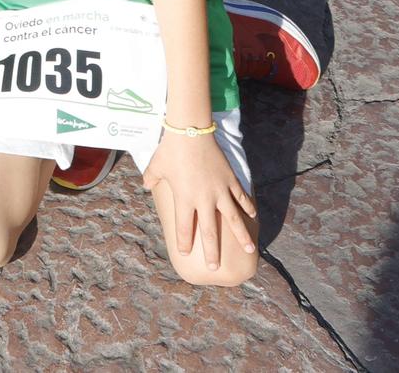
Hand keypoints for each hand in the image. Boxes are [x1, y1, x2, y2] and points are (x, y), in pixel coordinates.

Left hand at [142, 131, 256, 273]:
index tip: (185, 254)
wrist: (191, 132)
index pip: (183, 227)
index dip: (184, 242)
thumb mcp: (156, 166)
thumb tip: (145, 185)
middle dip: (212, 251)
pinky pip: (241, 197)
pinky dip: (248, 207)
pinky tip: (253, 217)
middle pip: (209, 231)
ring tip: (249, 250)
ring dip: (242, 236)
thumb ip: (150, 178)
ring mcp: (220, 191)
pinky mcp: (230, 180)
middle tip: (215, 267)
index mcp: (184, 199)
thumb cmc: (171, 150)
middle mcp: (203, 199)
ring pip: (233, 219)